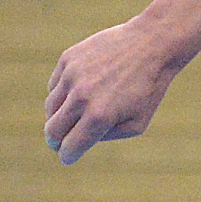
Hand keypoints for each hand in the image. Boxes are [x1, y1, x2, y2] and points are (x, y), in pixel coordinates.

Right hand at [45, 18, 191, 164]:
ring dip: (58, 117)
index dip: (68, 155)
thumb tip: (81, 139)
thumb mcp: (137, 123)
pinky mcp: (68, 59)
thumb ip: (107, 136)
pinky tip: (77, 94)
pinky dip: (62, 94)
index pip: (70, 146)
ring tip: (71, 118)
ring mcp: (72, 76)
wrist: (150, 45)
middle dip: (55, 140)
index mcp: (99, 117)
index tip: (68, 156)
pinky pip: (55, 86)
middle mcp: (81, 97)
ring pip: (50, 107)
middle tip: (59, 143)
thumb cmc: (147, 88)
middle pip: (52, 130)